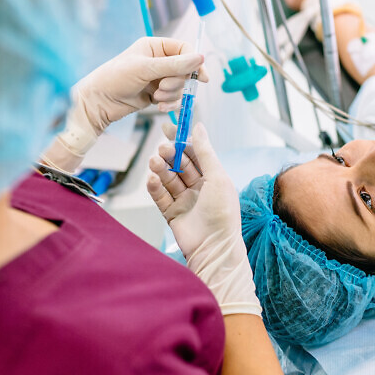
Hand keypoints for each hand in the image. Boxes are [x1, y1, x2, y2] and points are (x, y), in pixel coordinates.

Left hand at [44, 37, 207, 171]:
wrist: (99, 101)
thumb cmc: (116, 78)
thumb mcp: (146, 69)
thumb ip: (175, 65)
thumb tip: (200, 58)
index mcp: (155, 47)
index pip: (184, 50)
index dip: (194, 63)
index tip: (201, 78)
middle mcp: (158, 61)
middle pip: (185, 71)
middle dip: (177, 83)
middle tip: (162, 87)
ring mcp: (158, 78)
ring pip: (180, 87)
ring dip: (172, 95)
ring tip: (156, 97)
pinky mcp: (156, 94)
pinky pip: (173, 99)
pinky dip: (169, 104)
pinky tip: (158, 106)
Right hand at [147, 123, 260, 315]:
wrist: (214, 247)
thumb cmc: (222, 213)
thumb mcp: (217, 177)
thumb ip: (205, 151)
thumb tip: (198, 127)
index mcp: (213, 177)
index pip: (195, 153)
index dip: (182, 140)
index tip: (169, 128)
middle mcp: (199, 188)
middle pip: (179, 164)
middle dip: (169, 154)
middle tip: (161, 148)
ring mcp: (185, 200)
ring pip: (168, 178)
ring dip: (160, 169)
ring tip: (153, 162)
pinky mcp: (172, 213)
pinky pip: (160, 196)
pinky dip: (154, 186)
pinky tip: (151, 179)